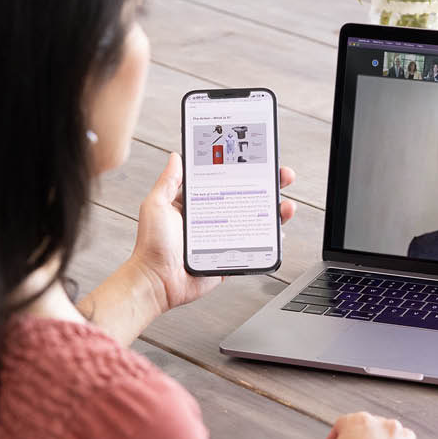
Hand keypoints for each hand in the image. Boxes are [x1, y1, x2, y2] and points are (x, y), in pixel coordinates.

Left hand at [129, 152, 296, 312]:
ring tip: (286, 205)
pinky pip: (255, 246)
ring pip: (256, 220)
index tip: (258, 158)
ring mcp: (224, 237)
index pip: (225, 180)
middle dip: (268, 185)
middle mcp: (213, 218)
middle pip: (247, 197)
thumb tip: (176, 156)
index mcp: (196, 203)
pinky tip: (279, 232)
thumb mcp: (157, 205)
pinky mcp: (230, 256)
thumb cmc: (151, 246)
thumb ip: (168, 181)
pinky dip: (270, 239)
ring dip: (275, 211)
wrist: (156, 282)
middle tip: (282, 176)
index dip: (243, 169)